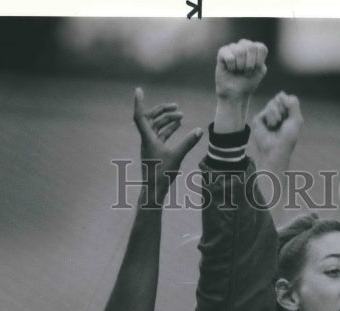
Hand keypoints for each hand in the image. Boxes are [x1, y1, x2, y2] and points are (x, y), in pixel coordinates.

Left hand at [132, 88, 203, 206]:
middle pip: (151, 119)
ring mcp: (150, 145)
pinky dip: (169, 129)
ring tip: (181, 116)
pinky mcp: (155, 151)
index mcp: (148, 139)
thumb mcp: (177, 157)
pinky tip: (178, 127)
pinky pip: (161, 135)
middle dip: (163, 111)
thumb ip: (188, 143)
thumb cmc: (162, 174)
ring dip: (167, 120)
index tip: (139, 90)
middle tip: (176, 106)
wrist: (154, 191)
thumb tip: (200, 131)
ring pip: (157, 127)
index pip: (141, 116)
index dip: (140, 102)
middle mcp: (147, 140)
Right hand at [215, 39, 268, 101]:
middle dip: (250, 64)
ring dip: (240, 66)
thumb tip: (256, 49)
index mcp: (255, 49)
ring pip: (240, 51)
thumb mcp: (259, 71)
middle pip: (251, 47)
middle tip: (246, 71)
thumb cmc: (247, 82)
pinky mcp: (222, 52)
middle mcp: (244, 45)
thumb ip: (261, 58)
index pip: (261, 48)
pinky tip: (230, 69)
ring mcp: (233, 47)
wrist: (234, 93)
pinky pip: (230, 57)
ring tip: (238, 71)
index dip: (259, 61)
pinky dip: (231, 67)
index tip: (256, 69)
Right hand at [251, 92, 302, 176]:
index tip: (289, 116)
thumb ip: (293, 104)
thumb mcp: (296, 120)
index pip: (287, 98)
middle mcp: (276, 113)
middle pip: (279, 98)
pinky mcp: (259, 118)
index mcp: (286, 113)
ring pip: (272, 103)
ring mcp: (267, 115)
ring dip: (277, 114)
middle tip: (282, 121)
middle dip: (283, 109)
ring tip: (276, 125)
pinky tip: (270, 126)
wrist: (275, 150)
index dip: (288, 104)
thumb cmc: (287, 138)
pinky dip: (271, 118)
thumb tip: (282, 93)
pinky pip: (266, 109)